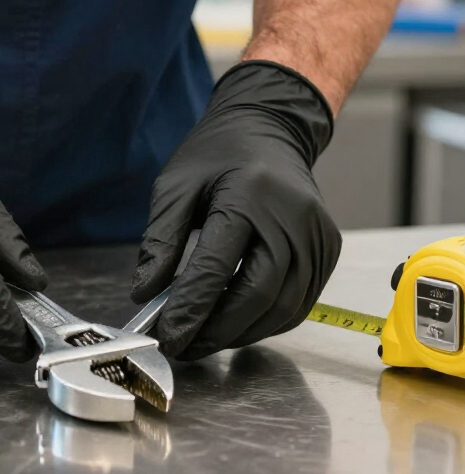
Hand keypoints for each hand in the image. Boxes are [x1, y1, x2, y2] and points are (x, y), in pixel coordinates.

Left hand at [131, 61, 341, 359]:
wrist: (269, 128)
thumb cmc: (217, 154)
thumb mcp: (175, 185)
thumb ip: (160, 240)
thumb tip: (146, 293)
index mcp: (248, 195)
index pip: (217, 266)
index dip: (190, 308)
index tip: (166, 335)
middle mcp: (291, 218)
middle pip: (258, 295)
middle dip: (217, 330)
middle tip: (184, 346)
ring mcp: (317, 236)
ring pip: (283, 308)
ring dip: (241, 333)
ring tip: (204, 340)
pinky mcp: (327, 249)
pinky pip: (298, 302)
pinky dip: (265, 321)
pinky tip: (234, 323)